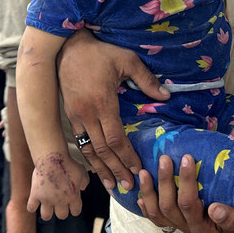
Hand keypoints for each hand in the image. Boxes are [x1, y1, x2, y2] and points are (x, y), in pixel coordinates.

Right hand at [28, 152, 88, 220]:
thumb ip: (85, 181)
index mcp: (73, 197)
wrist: (52, 158)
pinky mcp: (35, 195)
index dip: (74, 208)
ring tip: (47, 206)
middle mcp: (60, 201)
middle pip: (62, 215)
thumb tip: (83, 187)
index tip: (72, 205)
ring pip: (46, 216)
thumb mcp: (82, 171)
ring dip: (47, 212)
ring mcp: (47, 199)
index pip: (76, 211)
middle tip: (59, 204)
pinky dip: (32, 206)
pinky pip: (31, 207)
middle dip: (61, 211)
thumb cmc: (67, 163)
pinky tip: (34, 202)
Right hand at [58, 29, 167, 190]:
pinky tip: (98, 167)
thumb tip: (166, 96)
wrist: (68, 48)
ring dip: (101, 169)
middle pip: (102, 150)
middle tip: (128, 185)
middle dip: (116, 168)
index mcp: (102, 103)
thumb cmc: (100, 53)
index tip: (138, 168)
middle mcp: (87, 114)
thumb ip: (146, 79)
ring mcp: (76, 116)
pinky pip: (80, 142)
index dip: (127, 155)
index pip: (115, 138)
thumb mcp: (126, 60)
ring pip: (89, 149)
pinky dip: (89, 158)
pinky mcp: (70, 116)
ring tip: (113, 184)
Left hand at [136, 154, 233, 232]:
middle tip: (165, 158)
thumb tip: (215, 209)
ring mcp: (179, 227)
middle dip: (165, 180)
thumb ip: (233, 218)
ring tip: (145, 171)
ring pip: (157, 213)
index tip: (188, 158)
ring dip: (149, 192)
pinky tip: (139, 194)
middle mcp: (189, 230)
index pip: (189, 204)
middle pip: (169, 206)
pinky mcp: (173, 224)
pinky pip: (154, 218)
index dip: (186, 181)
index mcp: (205, 230)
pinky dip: (145, 206)